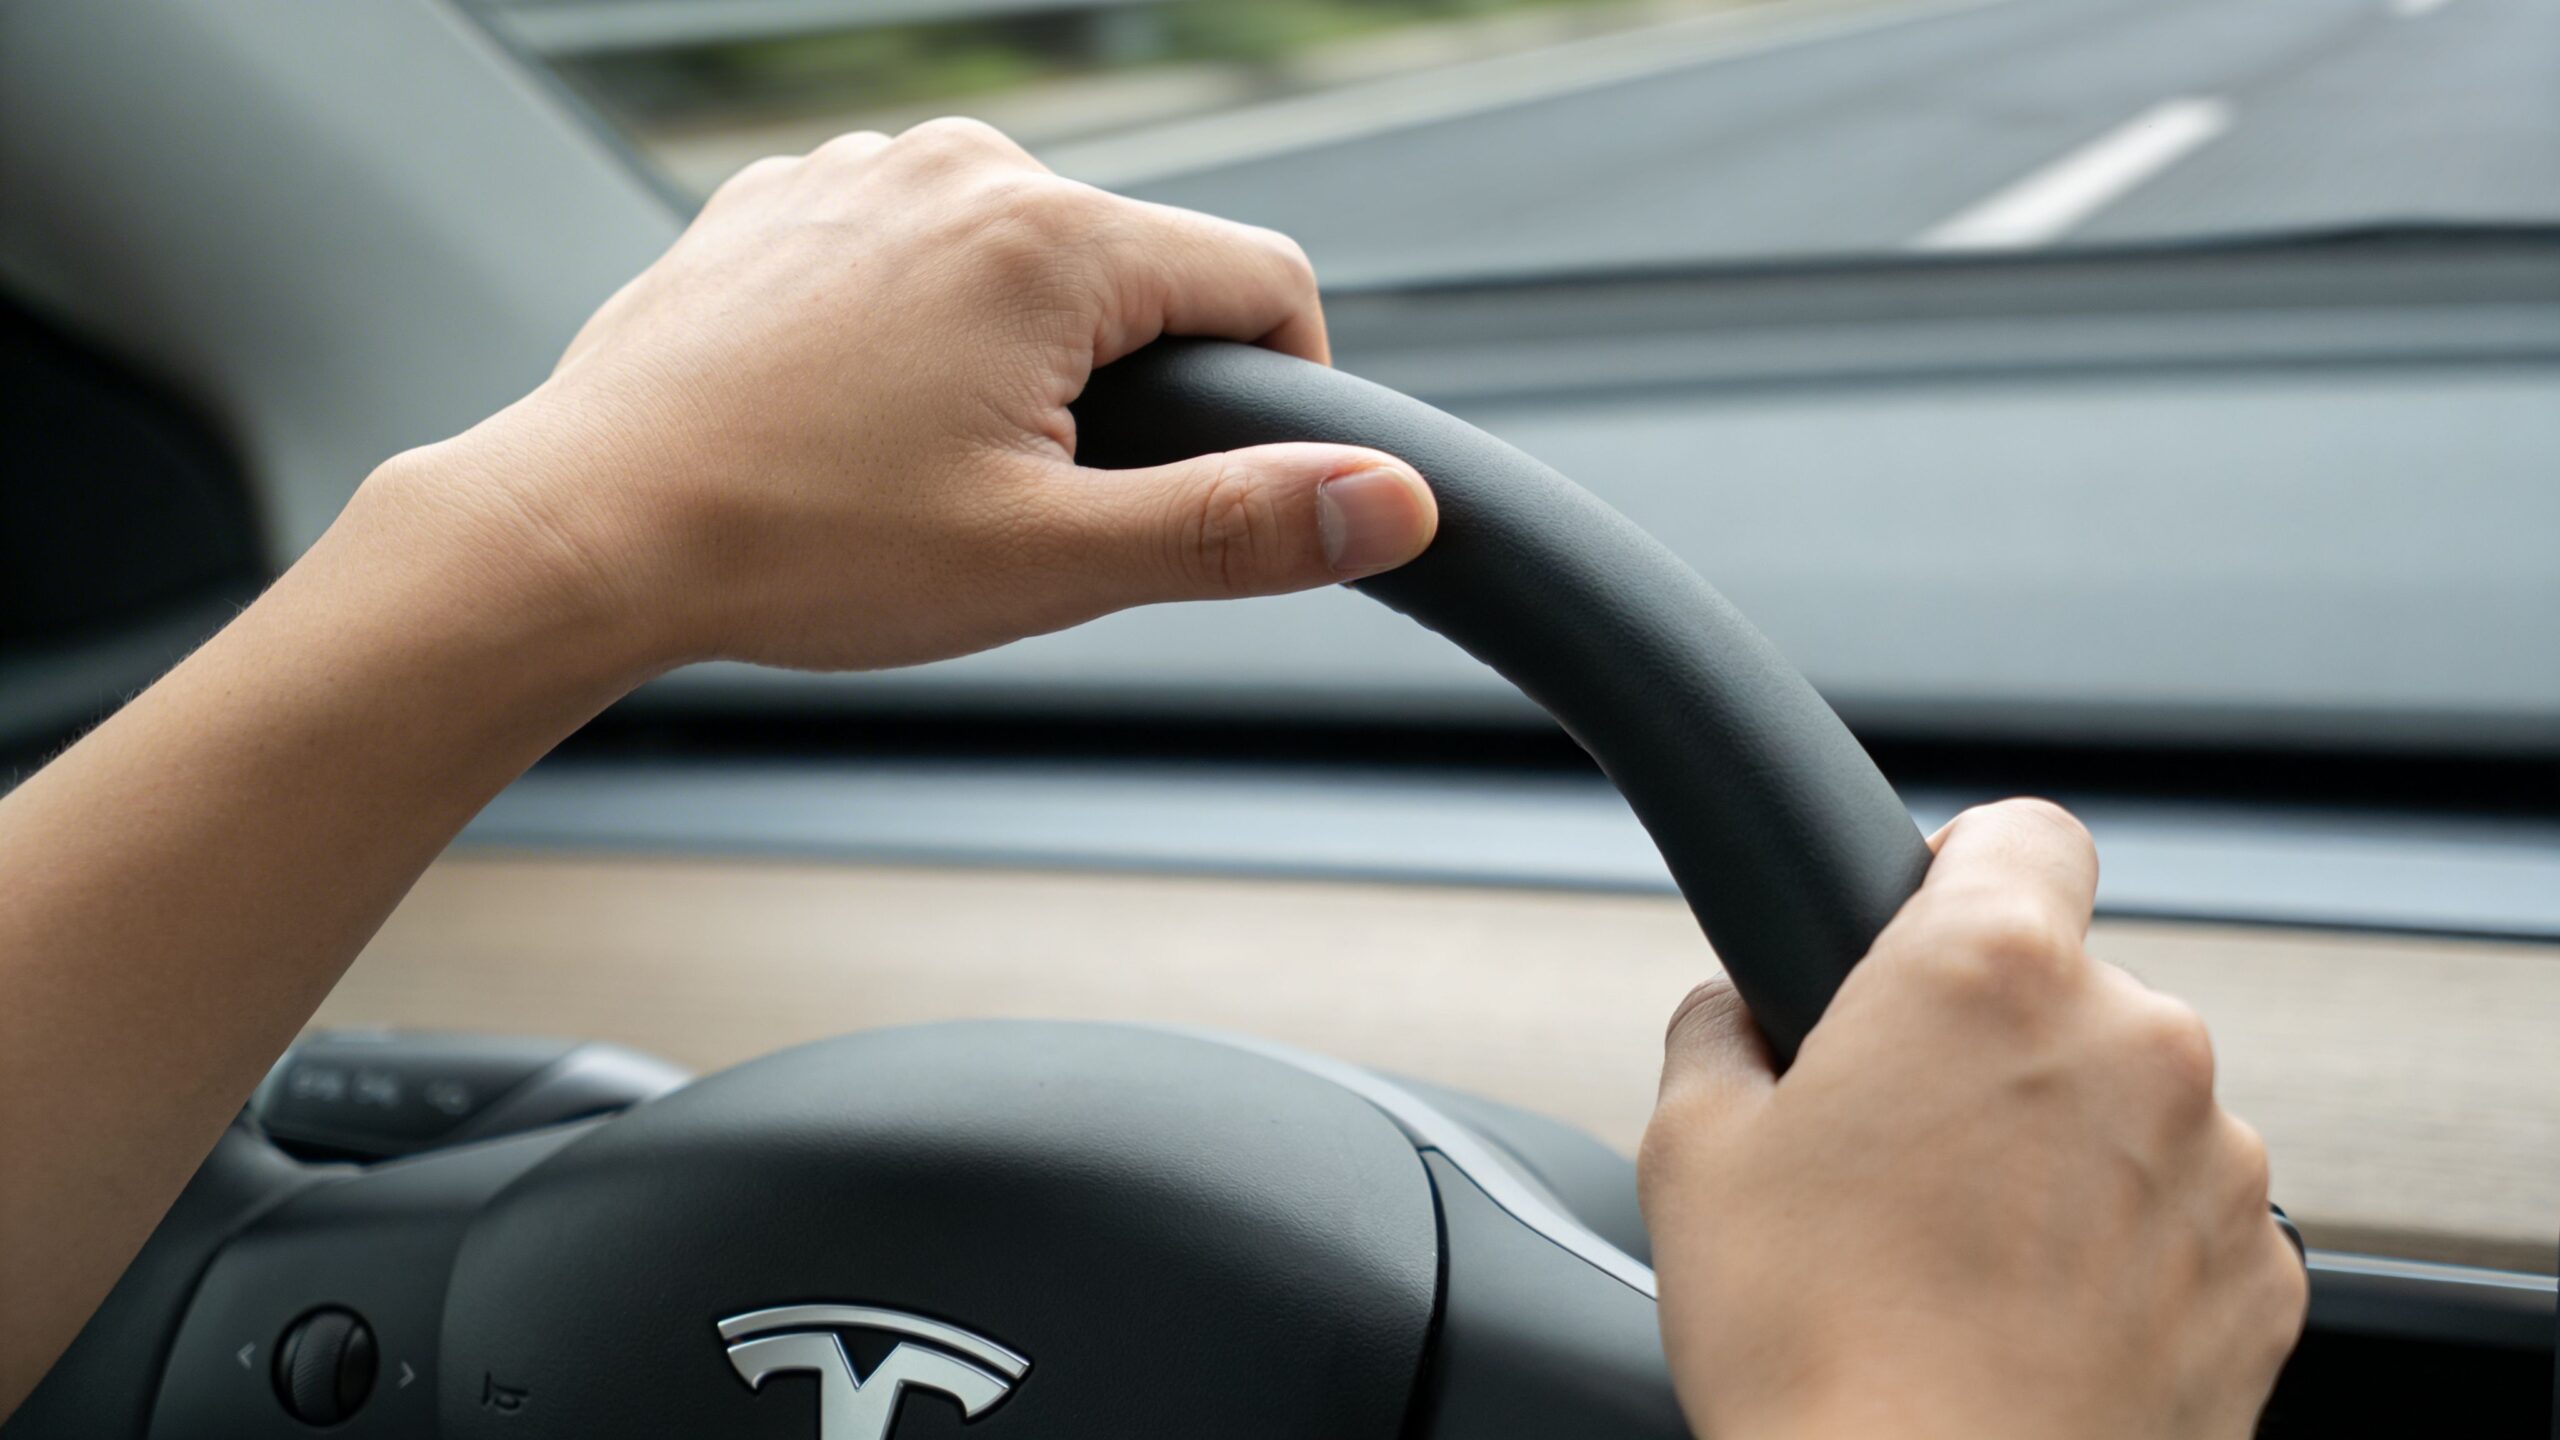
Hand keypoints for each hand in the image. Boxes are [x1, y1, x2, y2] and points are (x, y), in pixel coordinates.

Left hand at [362, 117, 1435, 678]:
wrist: (582, 530)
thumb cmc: (797, 547)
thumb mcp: (1050, 562)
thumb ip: (1238, 525)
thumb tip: (1391, 502)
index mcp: (1047, 239)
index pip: (1263, 285)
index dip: (1285, 394)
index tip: (1224, 482)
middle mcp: (959, 168)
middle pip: (1137, 271)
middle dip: (1128, 386)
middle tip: (1033, 502)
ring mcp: (858, 171)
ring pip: (1023, 261)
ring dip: (1021, 357)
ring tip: (922, 468)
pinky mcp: (783, 200)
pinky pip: (913, 250)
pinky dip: (917, 327)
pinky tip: (851, 419)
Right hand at [1638, 800, 2306, 1439]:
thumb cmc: (1816, 1351)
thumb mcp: (1692, 1152)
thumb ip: (1721, 1031)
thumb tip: (1739, 1015)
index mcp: (1987, 974)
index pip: (2025, 831)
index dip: (1967, 871)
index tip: (1933, 924)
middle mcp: (2133, 1041)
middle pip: (2069, 989)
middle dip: (1994, 1047)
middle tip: (1899, 1150)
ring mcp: (2216, 1162)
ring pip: (2134, 1106)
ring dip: (2067, 1150)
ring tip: (1962, 1255)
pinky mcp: (2263, 1277)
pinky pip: (2188, 1217)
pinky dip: (2127, 1248)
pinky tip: (2033, 1316)